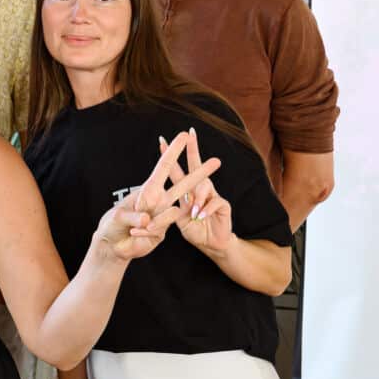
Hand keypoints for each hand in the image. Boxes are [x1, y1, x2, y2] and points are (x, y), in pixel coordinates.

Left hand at [96, 132, 221, 260]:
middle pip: (185, 184)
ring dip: (157, 220)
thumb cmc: (113, 226)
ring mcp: (165, 215)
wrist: (115, 246)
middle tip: (217, 161)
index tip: (184, 135)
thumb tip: (148, 219)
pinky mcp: (165, 231)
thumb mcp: (118, 218)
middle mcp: (160, 200)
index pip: (164, 168)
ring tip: (137, 228)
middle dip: (200, 173)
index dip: (173, 151)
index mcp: (148, 190)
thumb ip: (133, 216)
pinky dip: (149, 232)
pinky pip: (164, 229)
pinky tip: (137, 235)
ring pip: (177, 210)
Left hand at [161, 130, 233, 252]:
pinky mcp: (223, 205)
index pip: (174, 170)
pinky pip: (215, 202)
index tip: (161, 139)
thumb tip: (155, 215)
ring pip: (204, 185)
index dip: (169, 155)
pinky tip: (200, 217)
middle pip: (195, 165)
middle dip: (192, 149)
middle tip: (189, 133)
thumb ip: (163, 219)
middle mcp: (197, 190)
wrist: (210, 245)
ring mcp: (211, 195)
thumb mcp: (175, 223)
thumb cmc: (193, 231)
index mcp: (183, 192)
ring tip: (193, 212)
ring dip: (198, 198)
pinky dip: (206, 210)